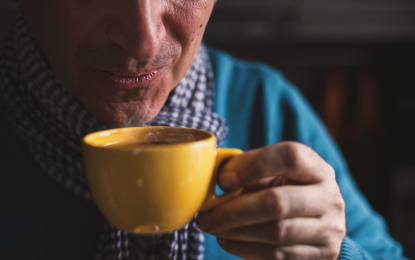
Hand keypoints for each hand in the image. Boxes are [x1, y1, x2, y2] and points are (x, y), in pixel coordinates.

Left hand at [196, 142, 345, 259]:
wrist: (318, 222)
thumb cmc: (285, 191)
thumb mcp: (273, 173)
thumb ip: (249, 169)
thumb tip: (217, 179)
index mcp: (315, 167)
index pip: (289, 156)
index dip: (252, 166)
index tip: (222, 180)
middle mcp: (329, 197)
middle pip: (277, 203)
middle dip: (233, 211)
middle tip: (206, 216)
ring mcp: (329, 230)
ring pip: (275, 233)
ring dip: (235, 232)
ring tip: (213, 228)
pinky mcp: (322, 256)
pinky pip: (278, 256)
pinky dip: (245, 249)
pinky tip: (227, 240)